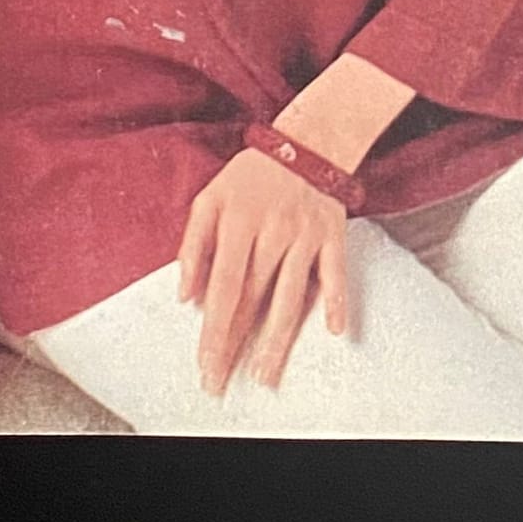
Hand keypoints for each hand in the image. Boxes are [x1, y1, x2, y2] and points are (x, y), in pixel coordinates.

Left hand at [177, 146, 349, 394]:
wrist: (307, 140)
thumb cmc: (251, 175)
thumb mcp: (211, 197)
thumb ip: (193, 243)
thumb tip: (185, 295)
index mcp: (237, 219)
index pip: (223, 285)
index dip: (213, 327)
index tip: (204, 361)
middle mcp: (272, 229)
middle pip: (253, 299)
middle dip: (236, 345)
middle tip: (222, 381)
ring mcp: (305, 234)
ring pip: (291, 296)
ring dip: (278, 340)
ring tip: (264, 375)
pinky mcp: (333, 235)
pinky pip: (335, 274)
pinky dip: (336, 301)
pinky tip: (333, 331)